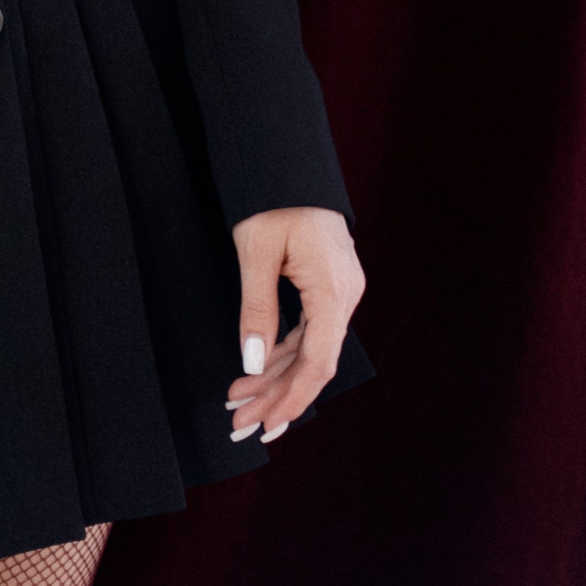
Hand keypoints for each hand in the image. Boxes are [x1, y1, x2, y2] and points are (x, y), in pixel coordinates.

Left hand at [226, 206, 365, 442]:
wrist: (287, 160)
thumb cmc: (271, 199)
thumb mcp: (255, 252)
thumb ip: (256, 309)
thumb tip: (253, 361)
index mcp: (333, 290)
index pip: (318, 362)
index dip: (293, 398)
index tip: (267, 425)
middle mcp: (345, 295)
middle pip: (314, 362)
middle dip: (277, 396)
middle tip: (241, 424)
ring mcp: (340, 290)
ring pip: (311, 348)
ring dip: (277, 377)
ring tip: (241, 403)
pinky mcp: (329, 285)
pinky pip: (310, 329)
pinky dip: (284, 352)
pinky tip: (259, 371)